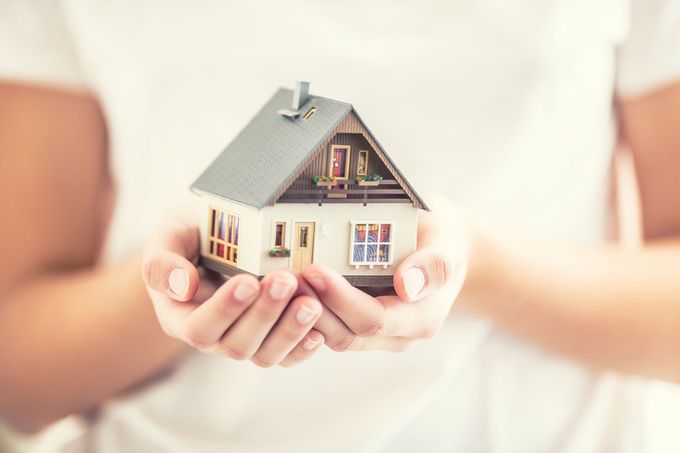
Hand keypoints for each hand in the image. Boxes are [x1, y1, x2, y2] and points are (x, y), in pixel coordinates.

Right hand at [141, 218, 324, 366]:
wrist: (218, 235)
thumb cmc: (193, 232)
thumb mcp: (170, 234)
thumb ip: (163, 261)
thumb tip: (181, 286)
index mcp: (181, 315)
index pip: (199, 327)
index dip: (224, 309)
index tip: (248, 281)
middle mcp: (214, 335)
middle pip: (236, 345)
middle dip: (264, 314)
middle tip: (286, 280)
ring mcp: (245, 339)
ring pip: (265, 355)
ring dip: (289, 331)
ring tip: (310, 303)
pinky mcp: (271, 339)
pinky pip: (287, 357)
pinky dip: (303, 347)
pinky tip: (319, 331)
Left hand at [301, 194, 466, 351]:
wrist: (439, 245)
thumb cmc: (442, 238)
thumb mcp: (447, 240)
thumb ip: (433, 264)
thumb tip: (408, 285)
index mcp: (422, 317)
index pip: (374, 319)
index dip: (341, 299)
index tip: (315, 270)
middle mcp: (397, 331)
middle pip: (346, 333)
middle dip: (313, 305)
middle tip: (287, 275)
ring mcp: (375, 330)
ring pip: (331, 333)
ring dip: (304, 309)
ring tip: (281, 279)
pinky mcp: (355, 321)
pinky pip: (327, 324)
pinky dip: (306, 307)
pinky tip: (289, 284)